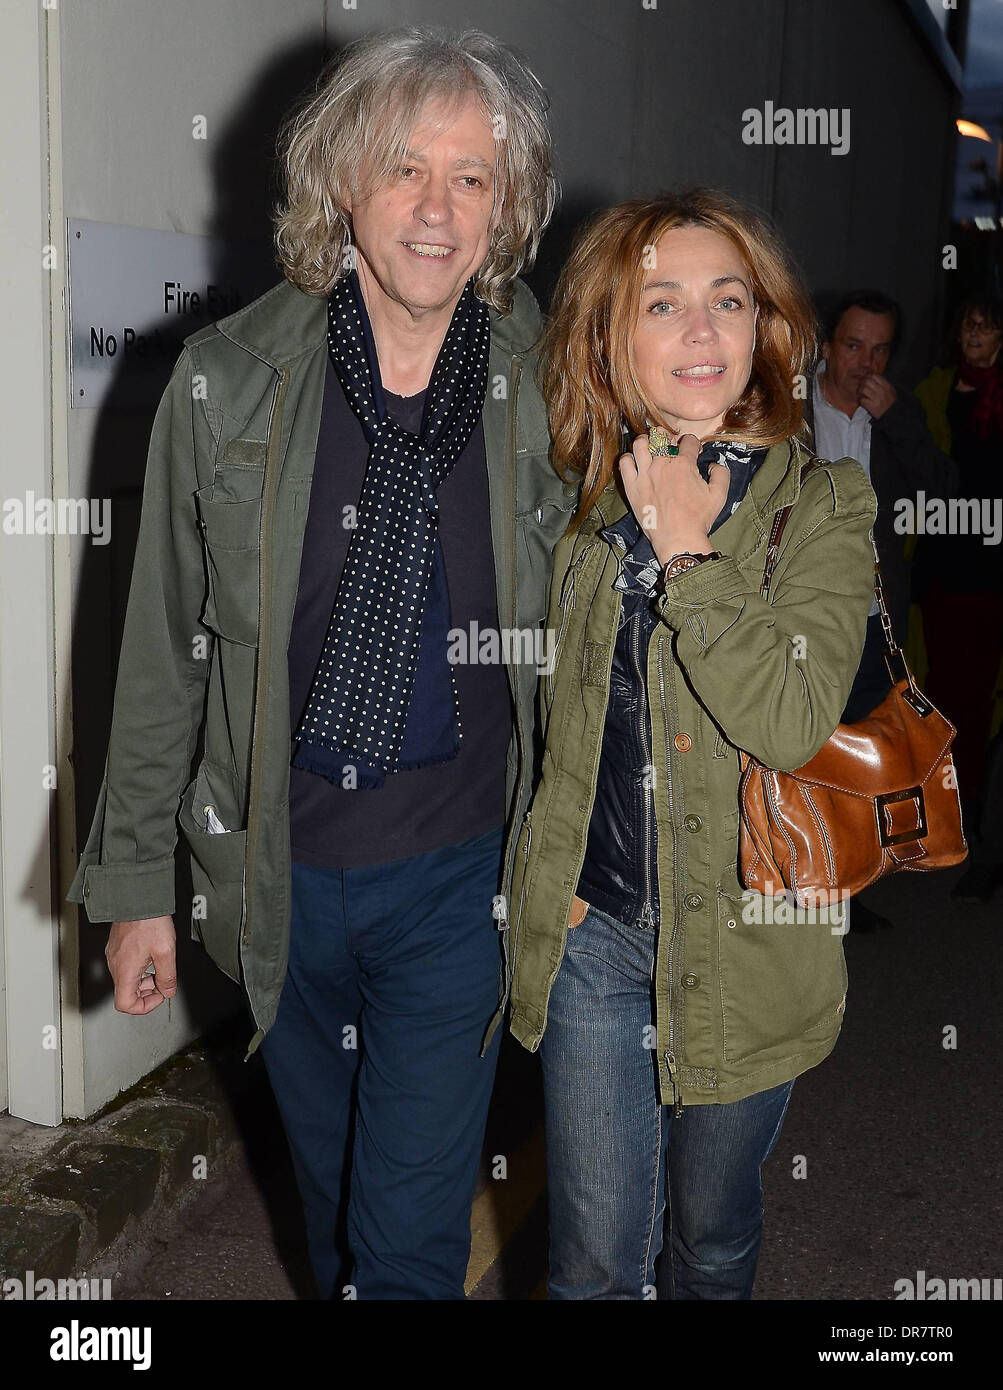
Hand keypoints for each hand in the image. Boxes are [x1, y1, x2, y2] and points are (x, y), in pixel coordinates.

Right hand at [106, 916, 177, 1013]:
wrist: (137, 900)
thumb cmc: (149, 922)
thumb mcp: (166, 952)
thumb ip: (167, 976)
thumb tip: (168, 991)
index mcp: (125, 971)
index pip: (124, 1004)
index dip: (144, 1007)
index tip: (159, 996)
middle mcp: (116, 966)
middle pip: (127, 993)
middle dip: (147, 991)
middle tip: (162, 981)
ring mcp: (115, 956)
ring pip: (127, 980)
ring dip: (145, 980)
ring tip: (159, 966)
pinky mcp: (117, 947)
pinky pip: (127, 967)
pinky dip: (140, 968)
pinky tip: (151, 956)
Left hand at [618, 431, 728, 565]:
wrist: (678, 538)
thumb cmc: (699, 519)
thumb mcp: (719, 495)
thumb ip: (721, 474)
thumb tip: (714, 464)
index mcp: (684, 465)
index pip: (688, 441)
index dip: (693, 444)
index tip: (694, 452)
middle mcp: (662, 465)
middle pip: (661, 437)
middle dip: (669, 438)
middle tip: (671, 447)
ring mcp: (645, 475)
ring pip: (640, 444)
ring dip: (646, 442)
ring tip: (650, 449)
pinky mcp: (632, 486)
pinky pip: (624, 463)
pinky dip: (629, 459)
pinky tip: (636, 464)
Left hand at [857, 373, 896, 417]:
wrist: (892, 414)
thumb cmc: (890, 402)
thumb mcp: (890, 390)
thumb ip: (883, 384)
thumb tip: (871, 377)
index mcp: (886, 386)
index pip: (874, 376)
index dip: (868, 377)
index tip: (866, 380)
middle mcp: (882, 391)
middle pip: (867, 381)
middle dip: (862, 384)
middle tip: (861, 387)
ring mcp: (877, 398)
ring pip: (863, 389)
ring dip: (860, 391)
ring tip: (861, 394)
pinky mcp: (872, 406)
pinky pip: (862, 400)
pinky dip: (860, 400)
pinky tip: (862, 401)